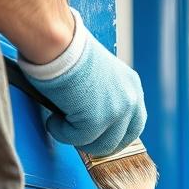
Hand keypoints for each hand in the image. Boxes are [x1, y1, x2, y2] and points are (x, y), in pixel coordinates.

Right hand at [19, 12, 146, 157]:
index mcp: (132, 86)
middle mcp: (130, 99)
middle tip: (74, 133)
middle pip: (120, 141)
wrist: (59, 43)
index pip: (135, 125)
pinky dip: (61, 133)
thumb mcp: (101, 75)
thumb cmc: (70, 52)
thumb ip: (107, 96)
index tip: (97, 137)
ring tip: (60, 122)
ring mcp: (116, 111)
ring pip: (99, 146)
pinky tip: (53, 119)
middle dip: (96, 143)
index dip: (115, 136)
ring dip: (77, 139)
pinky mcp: (96, 120)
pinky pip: (77, 139)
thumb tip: (96, 122)